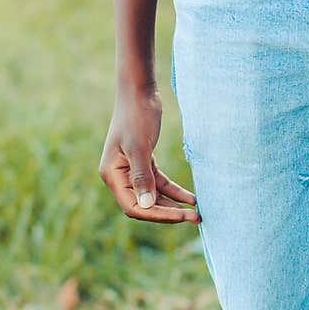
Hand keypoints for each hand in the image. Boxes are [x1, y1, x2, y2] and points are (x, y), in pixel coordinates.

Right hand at [99, 86, 199, 224]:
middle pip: (145, 205)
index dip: (157, 215)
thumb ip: (141, 177)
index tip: (181, 216)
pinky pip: (159, 182)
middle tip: (195, 219)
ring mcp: (130, 169)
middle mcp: (119, 176)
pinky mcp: (143, 161)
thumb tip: (146, 207)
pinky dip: (173, 190)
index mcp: (112, 175)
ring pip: (153, 196)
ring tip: (196, 212)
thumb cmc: (136, 115)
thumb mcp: (140, 146)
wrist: (139, 91)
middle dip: (169, 213)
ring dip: (173, 204)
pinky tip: (191, 197)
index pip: (134, 206)